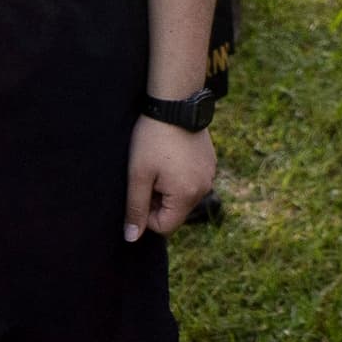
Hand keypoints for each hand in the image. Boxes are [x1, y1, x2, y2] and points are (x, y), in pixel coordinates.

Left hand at [126, 118, 214, 237]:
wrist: (175, 103)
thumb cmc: (152, 139)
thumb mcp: (138, 175)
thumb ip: (135, 209)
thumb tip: (131, 238)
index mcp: (186, 196)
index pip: (164, 227)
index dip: (146, 213)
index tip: (140, 188)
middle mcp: (204, 189)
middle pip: (175, 212)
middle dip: (158, 199)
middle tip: (148, 172)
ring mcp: (210, 175)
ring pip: (182, 196)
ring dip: (168, 187)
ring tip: (159, 161)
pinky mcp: (210, 163)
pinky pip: (192, 180)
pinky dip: (179, 174)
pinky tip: (170, 154)